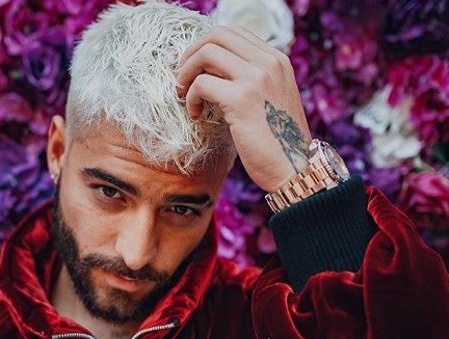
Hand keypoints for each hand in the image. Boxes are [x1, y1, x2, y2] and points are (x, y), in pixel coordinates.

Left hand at [177, 26, 311, 192]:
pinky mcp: (241, 100)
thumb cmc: (278, 141)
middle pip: (218, 35)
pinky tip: (196, 114)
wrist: (293, 168)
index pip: (234, 32)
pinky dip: (190, 98)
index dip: (207, 46)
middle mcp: (269, 63)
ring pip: (207, 53)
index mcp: (277, 60)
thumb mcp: (271, 99)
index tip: (196, 68)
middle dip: (192, 54)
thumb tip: (213, 71)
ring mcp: (256, 79)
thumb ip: (252, 79)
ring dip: (186, 73)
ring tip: (184, 95)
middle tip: (182, 78)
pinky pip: (201, 84)